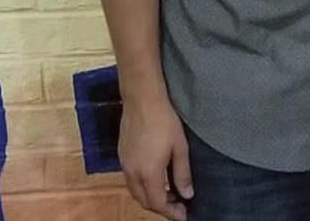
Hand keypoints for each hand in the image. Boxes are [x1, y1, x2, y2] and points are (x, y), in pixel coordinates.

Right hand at [119, 94, 192, 219]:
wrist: (142, 100)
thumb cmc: (165, 121)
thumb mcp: (180, 147)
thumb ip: (182, 173)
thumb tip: (187, 195)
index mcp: (148, 174)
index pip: (158, 204)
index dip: (171, 212)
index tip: (183, 215)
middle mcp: (132, 174)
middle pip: (144, 201)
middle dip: (160, 207)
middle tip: (178, 204)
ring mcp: (124, 164)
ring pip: (135, 191)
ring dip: (150, 197)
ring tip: (168, 192)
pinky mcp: (121, 155)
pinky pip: (131, 180)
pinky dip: (143, 186)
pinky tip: (155, 177)